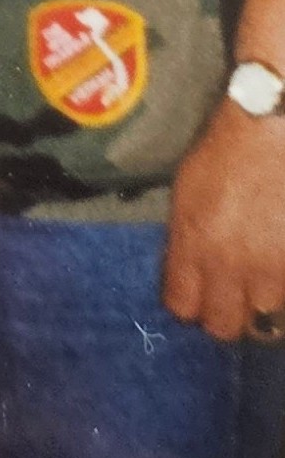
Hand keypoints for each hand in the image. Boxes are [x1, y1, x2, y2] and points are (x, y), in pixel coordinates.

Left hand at [163, 98, 284, 340]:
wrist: (273, 130)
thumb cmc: (226, 152)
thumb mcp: (187, 195)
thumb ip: (185, 242)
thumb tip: (187, 275)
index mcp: (194, 246)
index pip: (183, 307)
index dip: (190, 305)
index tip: (197, 297)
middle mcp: (232, 266)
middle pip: (224, 326)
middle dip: (225, 317)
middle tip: (232, 300)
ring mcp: (274, 270)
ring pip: (266, 319)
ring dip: (263, 304)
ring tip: (262, 282)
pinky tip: (279, 270)